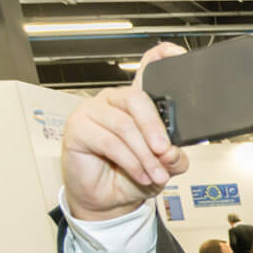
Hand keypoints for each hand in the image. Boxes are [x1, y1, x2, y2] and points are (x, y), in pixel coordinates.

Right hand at [61, 43, 190, 220]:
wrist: (109, 200)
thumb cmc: (133, 177)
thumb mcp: (164, 168)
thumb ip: (174, 158)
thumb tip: (172, 152)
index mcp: (138, 104)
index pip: (146, 71)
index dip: (159, 57)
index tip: (174, 52)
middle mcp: (115, 101)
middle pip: (138, 99)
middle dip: (156, 129)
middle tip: (165, 152)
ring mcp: (94, 112)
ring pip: (125, 126)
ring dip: (145, 156)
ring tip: (155, 174)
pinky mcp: (78, 127)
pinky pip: (110, 142)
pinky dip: (131, 161)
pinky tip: (140, 173)